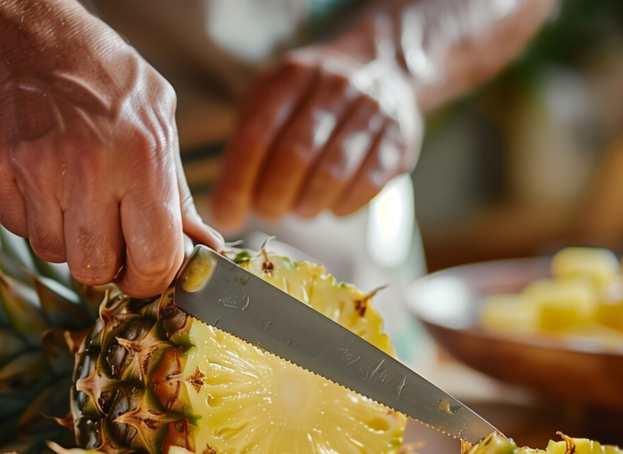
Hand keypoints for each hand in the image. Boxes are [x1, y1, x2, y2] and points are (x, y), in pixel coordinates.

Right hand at [0, 2, 221, 296]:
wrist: (29, 38)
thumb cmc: (104, 81)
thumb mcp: (159, 123)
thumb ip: (178, 194)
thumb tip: (206, 250)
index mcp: (142, 157)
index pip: (154, 259)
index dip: (151, 277)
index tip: (144, 269)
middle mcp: (88, 167)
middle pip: (95, 268)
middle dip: (104, 261)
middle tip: (105, 232)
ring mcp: (35, 170)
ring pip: (52, 253)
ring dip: (65, 236)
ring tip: (70, 191)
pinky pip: (17, 229)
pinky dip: (30, 216)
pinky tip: (40, 179)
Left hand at [209, 48, 422, 228]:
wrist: (378, 69)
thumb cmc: (309, 102)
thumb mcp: (269, 105)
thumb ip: (243, 153)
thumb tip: (224, 213)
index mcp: (292, 76)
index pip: (257, 135)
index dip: (238, 182)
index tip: (226, 214)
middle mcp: (334, 86)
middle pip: (295, 155)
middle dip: (274, 197)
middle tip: (268, 212)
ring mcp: (372, 110)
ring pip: (332, 173)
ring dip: (308, 204)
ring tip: (299, 208)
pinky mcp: (399, 138)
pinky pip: (367, 184)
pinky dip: (342, 206)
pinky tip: (330, 206)